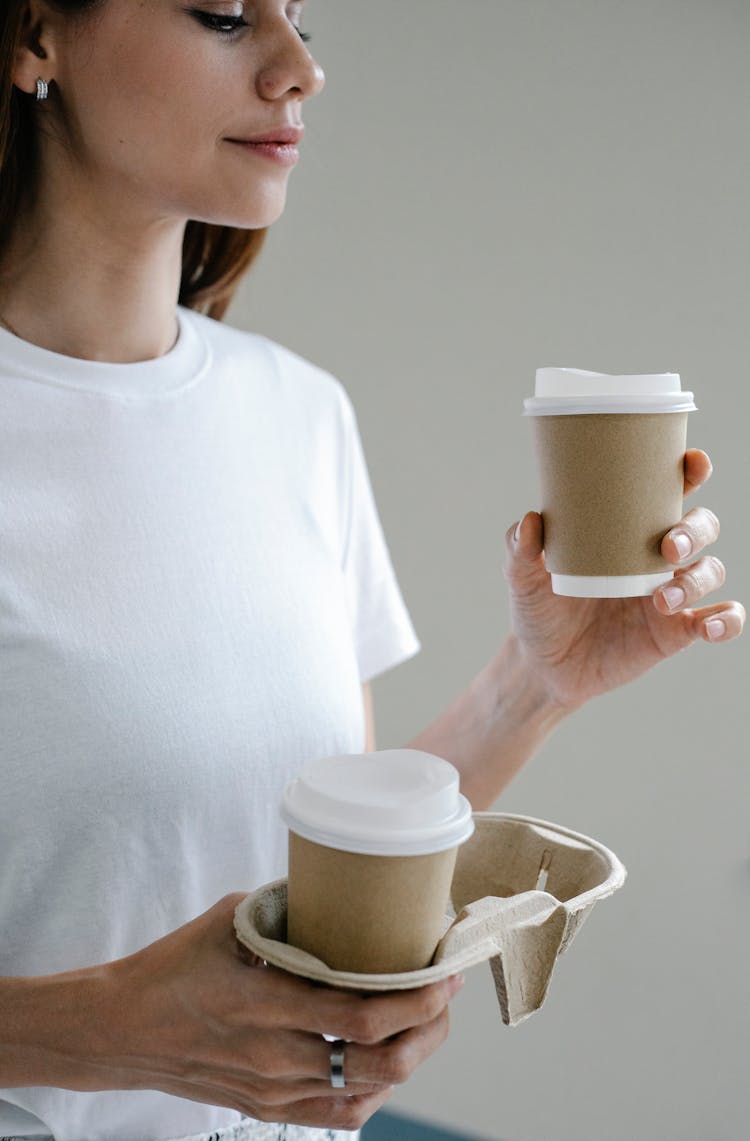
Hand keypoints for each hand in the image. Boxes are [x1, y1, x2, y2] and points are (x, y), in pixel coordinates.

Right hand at [99, 895, 460, 1130]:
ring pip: (368, 1091)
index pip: (363, 1016)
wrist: (123, 1029)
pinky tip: (388, 1064)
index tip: (443, 971)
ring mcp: (274, 1091)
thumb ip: (285, 911)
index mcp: (267, 1004)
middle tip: (445, 991)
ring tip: (427, 1021)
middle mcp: (277, 1057)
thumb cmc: (173, 968)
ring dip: (412, 1056)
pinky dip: (375, 1093)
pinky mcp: (267, 1110)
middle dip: (430, 1027)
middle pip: (381, 1062)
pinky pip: (339, 1117)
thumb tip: (337, 893)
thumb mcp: (228, 920)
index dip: (417, 999)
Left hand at [505, 449, 744, 711]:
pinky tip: (708, 625)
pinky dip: (728, 620)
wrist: (542, 665)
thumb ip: (520, 548)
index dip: (689, 472)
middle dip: (695, 529)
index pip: (667, 491)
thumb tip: (531, 521)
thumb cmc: (538, 609)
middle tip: (667, 547)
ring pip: (711, 570)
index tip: (693, 463)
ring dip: (697, 579)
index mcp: (626, 530)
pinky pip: (722, 620)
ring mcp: (671, 593)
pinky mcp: (675, 632)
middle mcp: (656, 557)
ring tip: (662, 599)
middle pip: (701, 527)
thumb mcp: (523, 577)